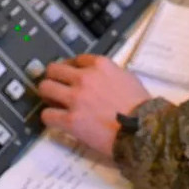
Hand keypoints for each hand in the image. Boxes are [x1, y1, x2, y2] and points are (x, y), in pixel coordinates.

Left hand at [37, 54, 151, 157]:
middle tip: (55, 86)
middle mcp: (85, 78)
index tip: (70, 75)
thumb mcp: (128, 77)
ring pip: (45, 87)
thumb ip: (110, 73)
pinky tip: (56, 119)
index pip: (76, 59)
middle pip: (54, 69)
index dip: (71, 68)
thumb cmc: (141, 106)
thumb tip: (100, 78)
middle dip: (53, 77)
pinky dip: (50, 117)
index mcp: (100, 65)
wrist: (142, 129)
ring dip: (47, 95)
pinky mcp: (70, 120)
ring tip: (53, 102)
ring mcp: (76, 99)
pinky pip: (47, 114)